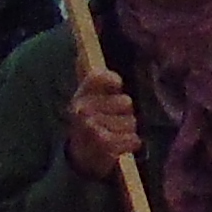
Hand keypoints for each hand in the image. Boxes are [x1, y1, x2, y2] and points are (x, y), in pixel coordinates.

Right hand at [63, 66, 140, 182]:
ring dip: (128, 131)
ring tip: (114, 136)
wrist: (78, 161)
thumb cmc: (88, 126)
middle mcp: (84, 109)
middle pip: (126, 102)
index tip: (116, 88)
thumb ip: (92, 78)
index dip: (114, 82)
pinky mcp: (104, 145)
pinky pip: (134, 139)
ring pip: (132, 122)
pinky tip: (119, 148)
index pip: (102, 77)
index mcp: (80, 96)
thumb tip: (83, 49)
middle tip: (111, 123)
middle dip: (124, 114)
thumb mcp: (86, 101)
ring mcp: (93, 127)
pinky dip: (131, 145)